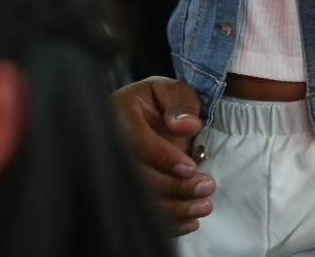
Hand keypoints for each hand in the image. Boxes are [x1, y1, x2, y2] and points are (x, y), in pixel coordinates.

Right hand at [112, 77, 213, 235]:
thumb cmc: (157, 103)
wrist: (140, 118)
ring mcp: (111, 173)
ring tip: (204, 205)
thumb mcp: (170, 90)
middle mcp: (108, 146)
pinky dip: (166, 223)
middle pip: (135, 176)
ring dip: (173, 209)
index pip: (135, 141)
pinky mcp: (121, 193)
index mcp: (117, 115)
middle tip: (206, 187)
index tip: (190, 168)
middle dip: (173, 186)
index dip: (162, 157)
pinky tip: (191, 220)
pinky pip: (139, 215)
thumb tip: (186, 126)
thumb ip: (180, 102)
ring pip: (137, 200)